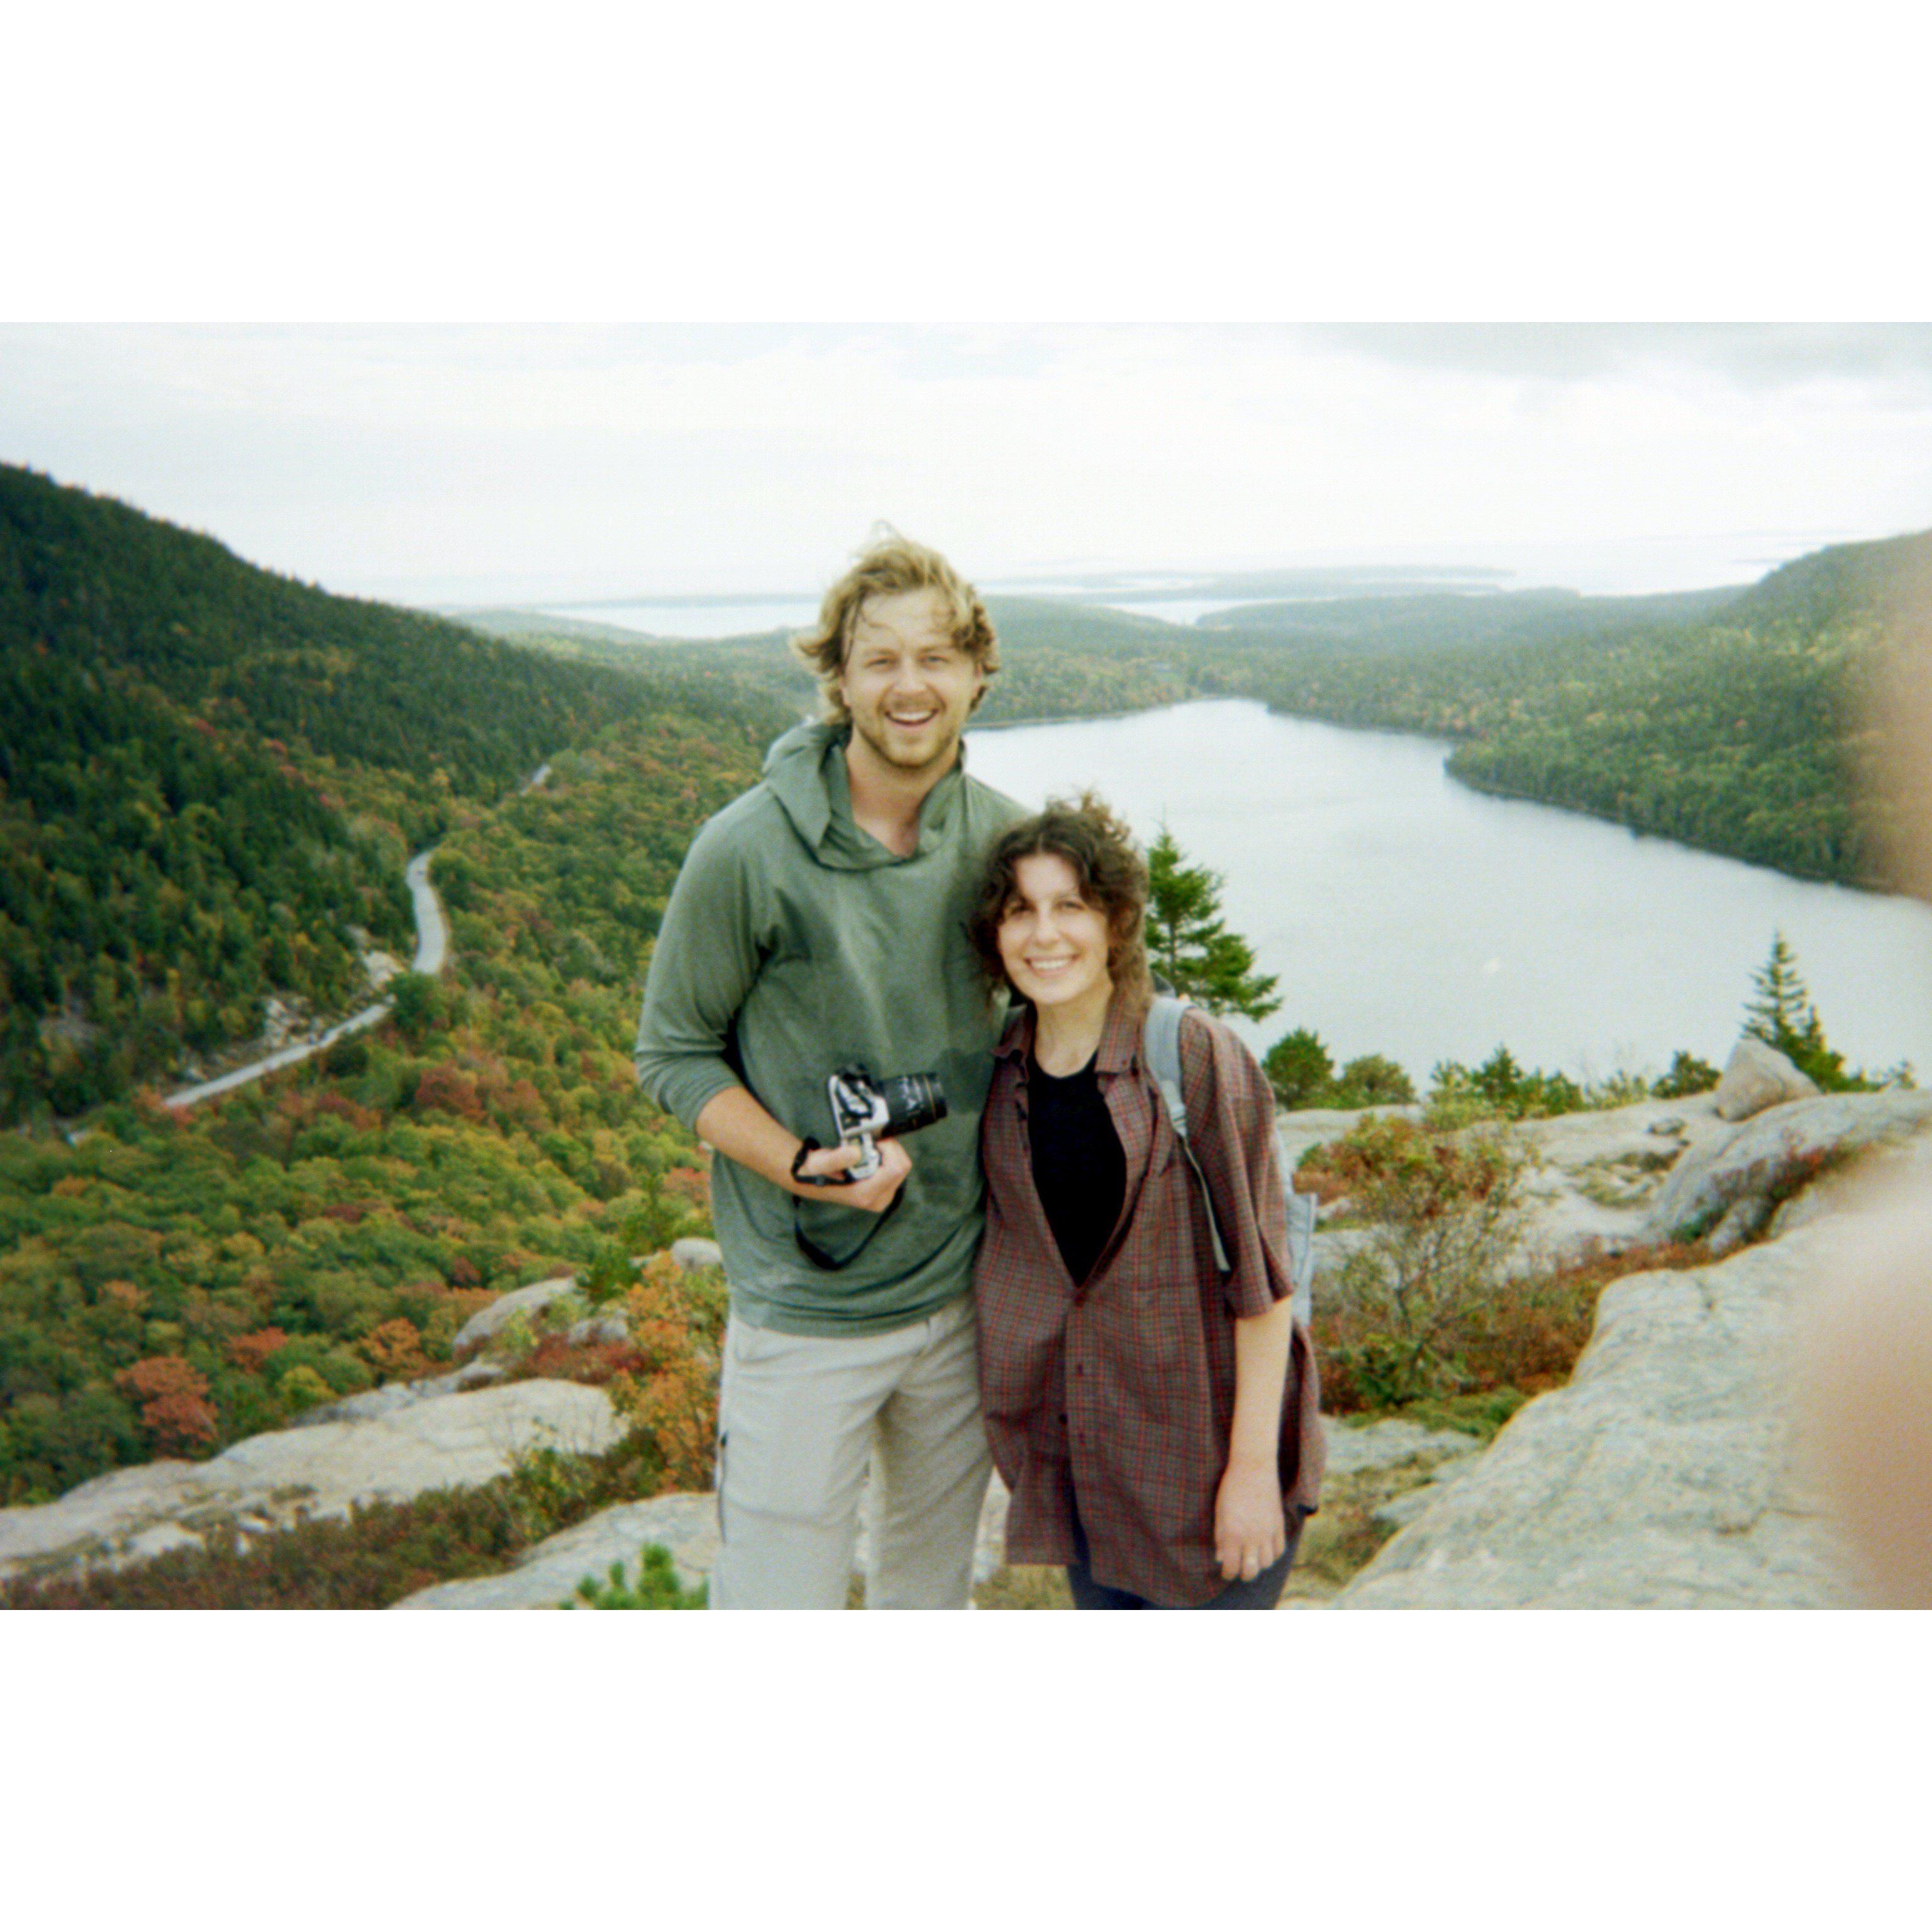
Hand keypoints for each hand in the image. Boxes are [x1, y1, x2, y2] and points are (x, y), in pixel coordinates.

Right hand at [790, 1135, 911, 1214]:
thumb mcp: (818, 1163)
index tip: (873, 1140)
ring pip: (902, 1167)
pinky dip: (889, 1157)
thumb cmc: (815, 1171)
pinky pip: (897, 1169)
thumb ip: (835, 1159)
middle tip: (872, 1142)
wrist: (812, 1178)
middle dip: (890, 1149)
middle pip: (902, 1167)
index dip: (888, 1149)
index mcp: (865, 1194)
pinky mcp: (885, 1191)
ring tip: (869, 1148)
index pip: (895, 1169)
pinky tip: (873, 1154)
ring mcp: (883, 1197)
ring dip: (889, 1152)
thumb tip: (856, 1153)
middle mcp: (877, 1199)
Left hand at [1214, 1457, 1286, 1583]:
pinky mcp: (1279, 1525)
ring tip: (1253, 1560)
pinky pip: (1279, 1550)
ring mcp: (1268, 1532)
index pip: (1232, 1567)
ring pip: (1267, 1563)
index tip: (1226, 1572)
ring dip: (1259, 1565)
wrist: (1253, 1468)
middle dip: (1244, 1574)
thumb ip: (1220, 1537)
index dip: (1228, 1573)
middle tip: (1240, 1571)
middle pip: (1251, 1570)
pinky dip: (1273, 1555)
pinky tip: (1266, 1551)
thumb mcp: (1220, 1512)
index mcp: (1233, 1534)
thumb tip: (1221, 1558)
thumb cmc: (1231, 1488)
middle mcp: (1252, 1537)